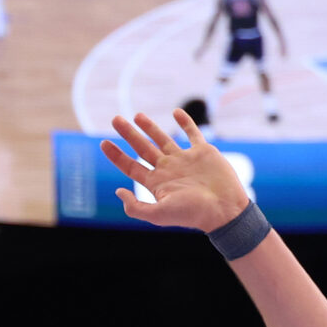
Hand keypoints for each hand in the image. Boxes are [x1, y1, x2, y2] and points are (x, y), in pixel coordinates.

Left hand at [101, 109, 252, 231]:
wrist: (223, 209)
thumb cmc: (192, 213)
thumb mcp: (158, 214)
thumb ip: (135, 207)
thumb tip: (118, 192)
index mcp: (156, 183)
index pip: (131, 166)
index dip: (116, 155)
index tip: (103, 143)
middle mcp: (168, 170)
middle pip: (142, 148)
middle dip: (128, 134)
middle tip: (115, 119)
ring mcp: (185, 160)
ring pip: (163, 139)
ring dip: (149, 127)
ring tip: (137, 115)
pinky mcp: (203, 152)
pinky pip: (192, 133)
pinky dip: (185, 122)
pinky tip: (176, 112)